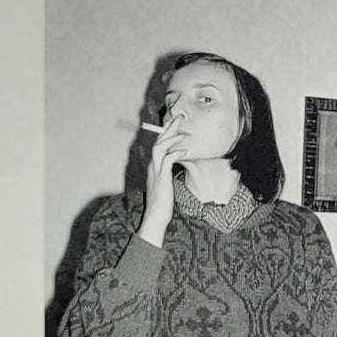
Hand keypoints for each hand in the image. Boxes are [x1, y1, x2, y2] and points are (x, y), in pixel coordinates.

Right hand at [138, 118, 187, 245]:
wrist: (155, 217)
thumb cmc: (162, 203)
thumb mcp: (164, 185)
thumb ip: (166, 175)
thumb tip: (173, 169)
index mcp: (153, 168)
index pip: (158, 146)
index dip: (165, 134)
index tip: (174, 126)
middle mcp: (152, 167)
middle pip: (158, 142)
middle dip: (167, 130)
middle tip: (177, 119)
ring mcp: (156, 172)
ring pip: (159, 148)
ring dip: (170, 138)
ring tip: (182, 133)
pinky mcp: (162, 179)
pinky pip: (167, 161)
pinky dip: (175, 153)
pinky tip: (184, 150)